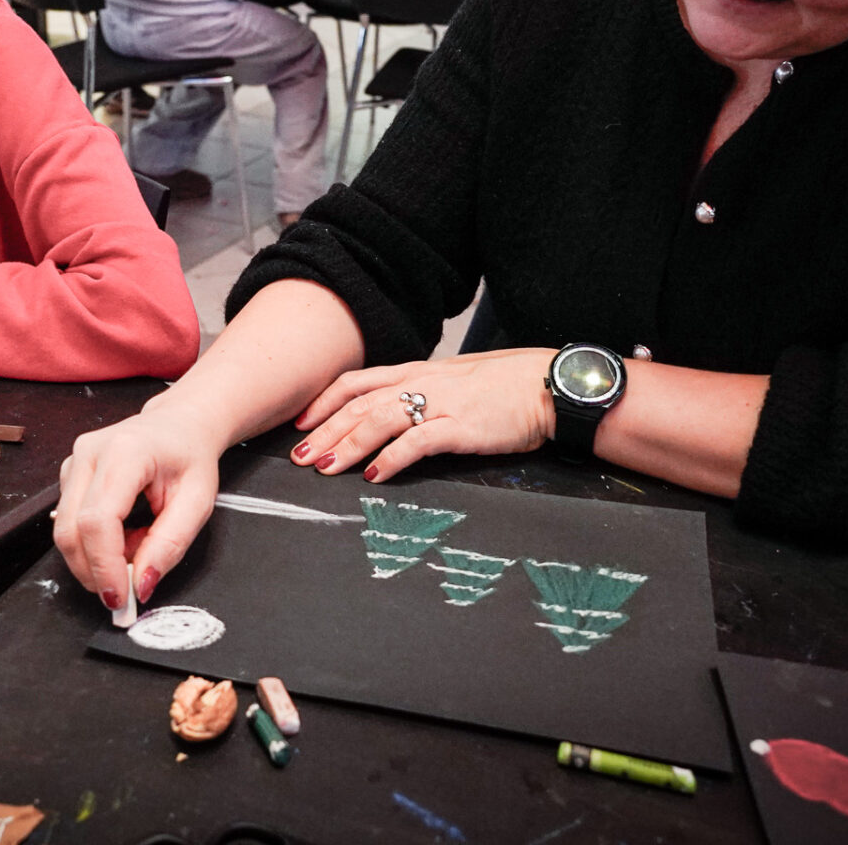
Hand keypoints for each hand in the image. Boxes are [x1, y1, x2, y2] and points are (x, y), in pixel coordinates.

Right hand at [53, 405, 228, 610]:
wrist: (180, 424)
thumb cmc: (191, 457)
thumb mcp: (197, 503)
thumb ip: (169, 545)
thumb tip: (141, 584)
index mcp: (126, 452)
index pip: (97, 520)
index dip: (104, 566)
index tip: (120, 598)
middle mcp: (90, 452)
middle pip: (71, 529)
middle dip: (94, 571)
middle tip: (126, 590)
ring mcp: (74, 460)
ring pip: (65, 529)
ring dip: (96, 556)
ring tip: (136, 545)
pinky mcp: (69, 472)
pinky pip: (70, 521)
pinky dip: (95, 541)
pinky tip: (124, 532)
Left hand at [290, 349, 555, 482]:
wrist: (549, 384)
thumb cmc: (506, 385)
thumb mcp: (455, 380)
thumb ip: (423, 392)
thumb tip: (395, 409)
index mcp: (418, 371)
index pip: (357, 382)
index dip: (324, 402)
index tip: (299, 423)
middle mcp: (422, 383)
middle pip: (359, 403)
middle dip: (324, 429)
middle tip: (298, 456)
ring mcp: (441, 403)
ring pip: (379, 419)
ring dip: (347, 444)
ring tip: (324, 467)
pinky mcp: (461, 426)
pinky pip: (417, 442)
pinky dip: (391, 458)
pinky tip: (374, 476)